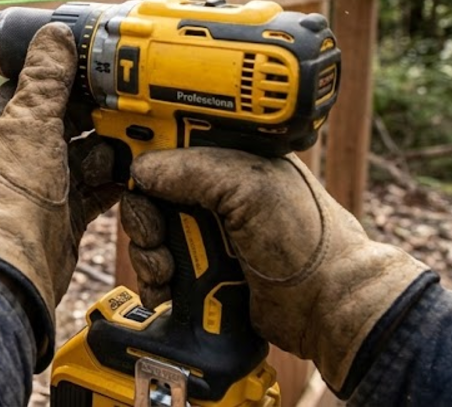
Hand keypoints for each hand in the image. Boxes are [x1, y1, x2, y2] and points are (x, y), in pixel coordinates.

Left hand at [0, 23, 123, 357]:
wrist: (12, 265)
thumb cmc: (7, 194)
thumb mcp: (29, 122)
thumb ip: (46, 79)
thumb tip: (54, 33)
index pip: (31, 89)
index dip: (63, 77)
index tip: (97, 67)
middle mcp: (16, 155)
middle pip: (63, 123)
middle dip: (94, 115)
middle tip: (127, 102)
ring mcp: (40, 187)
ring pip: (82, 157)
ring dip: (108, 148)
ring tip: (134, 135)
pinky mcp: (63, 215)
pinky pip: (95, 190)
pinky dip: (114, 181)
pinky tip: (136, 170)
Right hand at [121, 148, 429, 391]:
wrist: (326, 305)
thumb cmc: (306, 239)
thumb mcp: (249, 186)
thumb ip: (192, 168)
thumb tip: (141, 168)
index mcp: (229, 160)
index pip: (169, 145)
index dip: (143, 155)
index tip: (125, 168)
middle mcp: (214, 195)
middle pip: (149, 195)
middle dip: (145, 218)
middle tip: (158, 235)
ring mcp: (206, 235)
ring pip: (149, 235)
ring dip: (150, 255)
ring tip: (171, 270)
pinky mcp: (201, 272)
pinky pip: (157, 270)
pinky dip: (155, 281)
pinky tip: (170, 289)